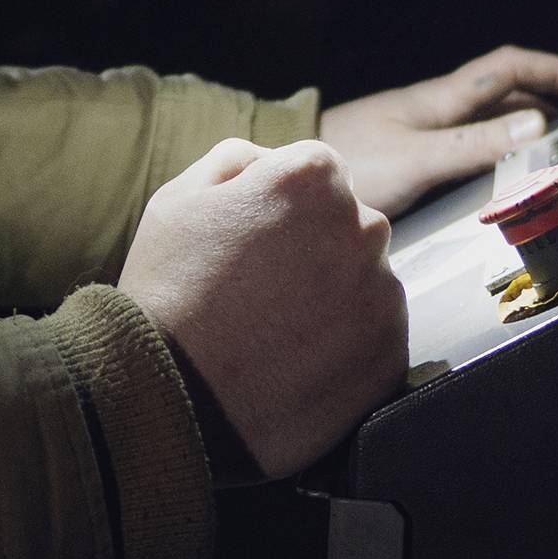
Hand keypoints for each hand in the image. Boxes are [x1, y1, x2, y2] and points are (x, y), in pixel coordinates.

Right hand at [118, 138, 405, 481]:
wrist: (170, 400)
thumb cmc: (167, 294)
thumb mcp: (179, 198)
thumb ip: (238, 158)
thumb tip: (274, 160)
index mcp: (311, 178)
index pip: (319, 172)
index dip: (283, 207)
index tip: (256, 243)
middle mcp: (362, 227)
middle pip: (351, 223)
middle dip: (318, 247)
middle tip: (264, 290)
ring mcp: (382, 295)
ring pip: (367, 280)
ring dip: (335, 297)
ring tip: (277, 331)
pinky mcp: (390, 356)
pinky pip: (376, 336)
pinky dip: (347, 346)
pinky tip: (297, 361)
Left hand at [317, 44, 557, 215]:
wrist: (288, 168)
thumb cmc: (349, 163)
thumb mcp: (419, 159)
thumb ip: (475, 145)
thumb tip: (540, 126)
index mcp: (442, 98)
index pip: (512, 68)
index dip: (557, 72)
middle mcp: (435, 105)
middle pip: (505, 89)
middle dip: (551, 93)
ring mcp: (420, 125)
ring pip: (486, 113)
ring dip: (525, 119)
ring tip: (557, 140)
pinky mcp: (407, 147)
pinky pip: (467, 136)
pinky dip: (497, 142)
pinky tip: (499, 165)